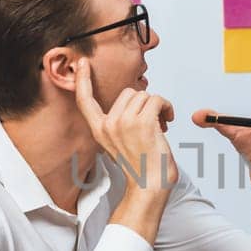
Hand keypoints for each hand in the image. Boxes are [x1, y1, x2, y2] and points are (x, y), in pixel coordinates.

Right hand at [74, 59, 177, 191]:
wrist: (149, 186)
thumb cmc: (141, 168)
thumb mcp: (118, 145)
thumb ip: (117, 125)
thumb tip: (132, 104)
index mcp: (100, 130)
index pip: (85, 100)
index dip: (82, 80)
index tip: (82, 63)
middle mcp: (109, 124)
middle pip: (128, 92)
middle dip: (144, 103)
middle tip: (152, 121)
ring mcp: (125, 122)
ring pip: (144, 95)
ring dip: (157, 106)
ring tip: (160, 125)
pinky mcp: (143, 123)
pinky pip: (157, 99)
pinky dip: (167, 107)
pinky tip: (168, 121)